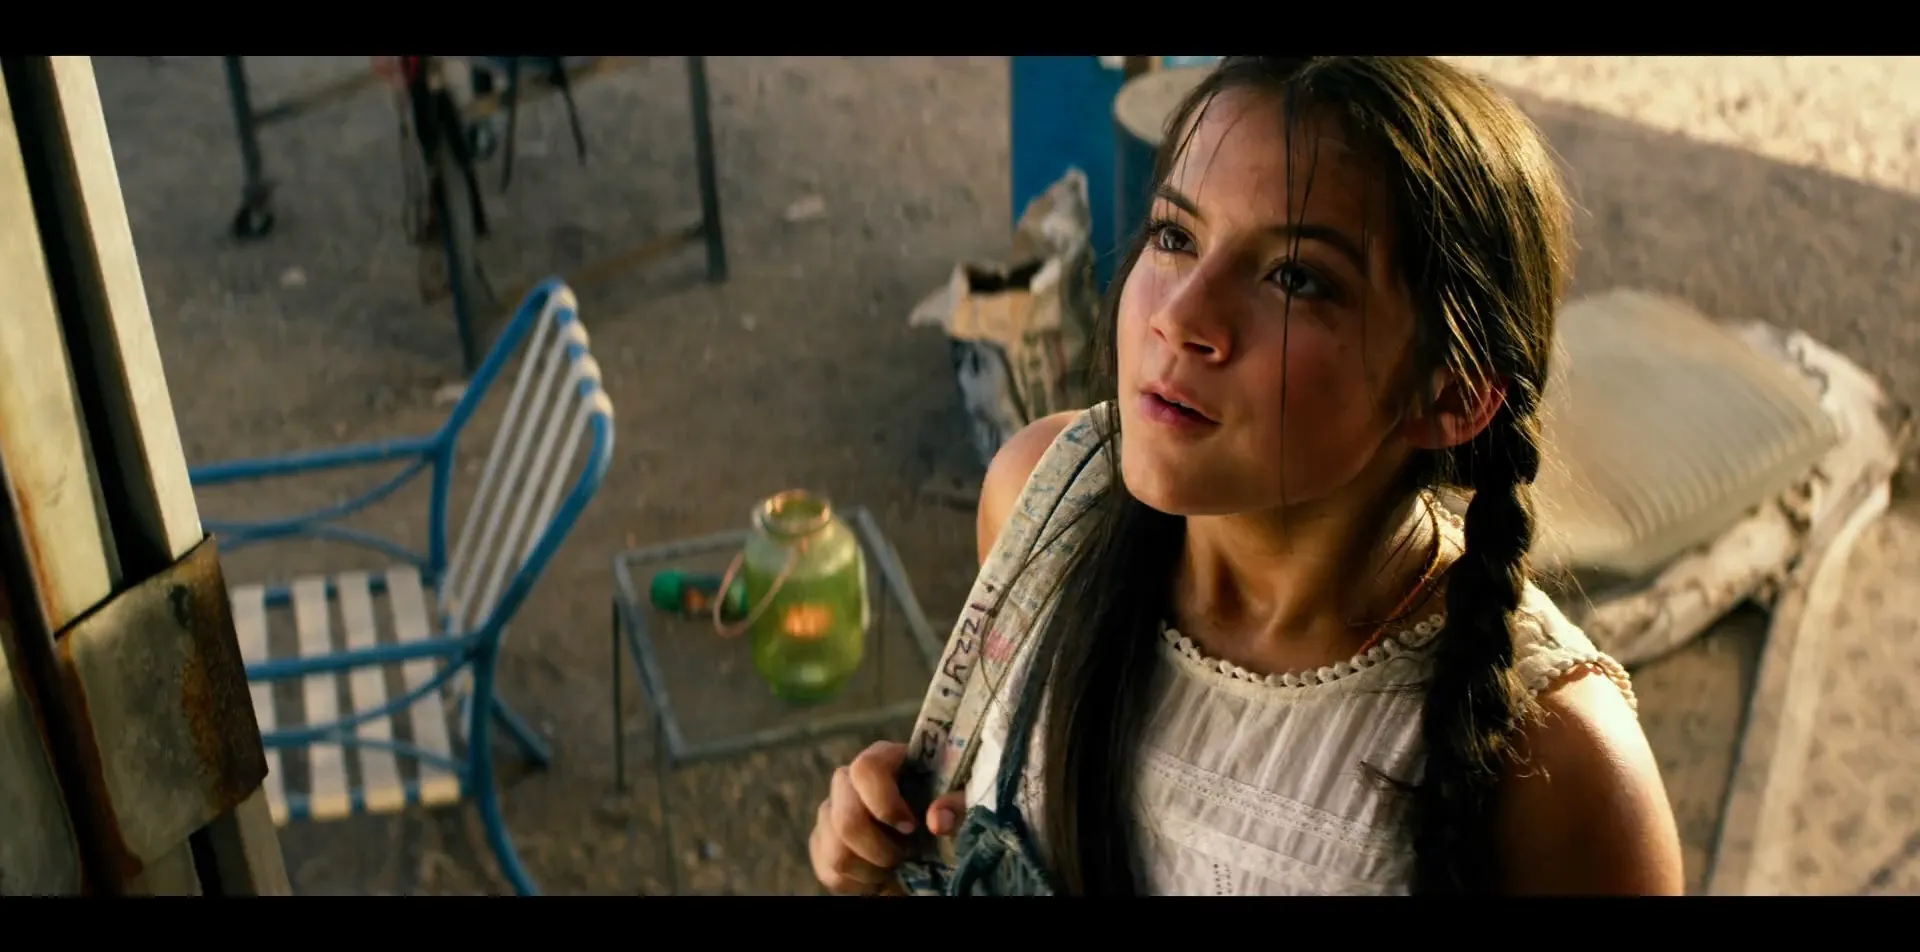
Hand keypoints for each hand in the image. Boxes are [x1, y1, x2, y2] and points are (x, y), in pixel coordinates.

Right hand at [809, 740, 968, 895]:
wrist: (925, 835)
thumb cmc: (944, 810)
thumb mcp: (962, 802)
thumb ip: (956, 804)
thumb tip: (937, 820)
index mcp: (882, 759)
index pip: (865, 770)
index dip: (885, 803)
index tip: (911, 827)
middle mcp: (847, 781)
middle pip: (846, 819)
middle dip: (880, 849)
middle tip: (905, 854)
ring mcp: (829, 812)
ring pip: (836, 852)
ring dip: (872, 869)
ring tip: (895, 864)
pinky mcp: (821, 843)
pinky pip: (829, 872)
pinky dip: (859, 883)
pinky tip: (879, 874)